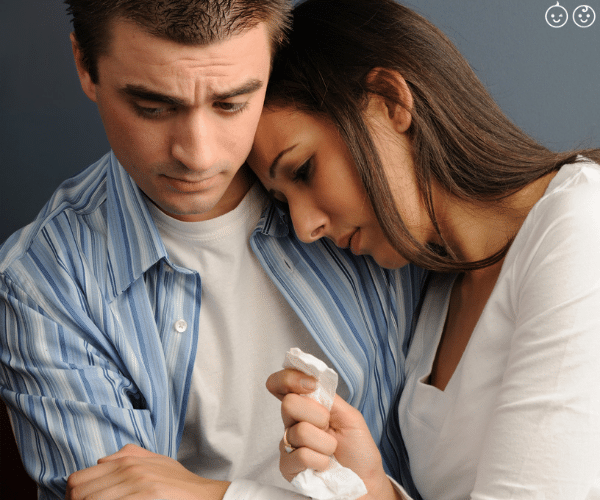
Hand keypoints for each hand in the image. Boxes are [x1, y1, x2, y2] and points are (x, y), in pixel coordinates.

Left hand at [66, 444, 229, 499]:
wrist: (206, 496)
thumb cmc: (180, 484)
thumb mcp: (155, 461)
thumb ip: (129, 457)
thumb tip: (101, 461)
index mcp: (126, 459)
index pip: (76, 480)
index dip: (73, 498)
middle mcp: (128, 468)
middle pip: (78, 494)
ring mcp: (136, 484)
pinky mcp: (146, 496)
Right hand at [267, 369, 401, 499]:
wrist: (364, 480)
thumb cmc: (358, 448)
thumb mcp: (349, 415)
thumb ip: (328, 397)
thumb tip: (311, 381)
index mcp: (306, 406)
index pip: (282, 384)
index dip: (289, 378)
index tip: (311, 384)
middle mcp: (293, 422)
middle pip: (289, 403)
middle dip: (318, 415)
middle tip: (329, 427)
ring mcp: (288, 444)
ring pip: (300, 431)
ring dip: (325, 443)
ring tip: (331, 451)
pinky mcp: (288, 466)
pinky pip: (301, 455)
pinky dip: (320, 460)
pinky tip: (325, 465)